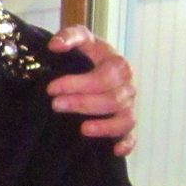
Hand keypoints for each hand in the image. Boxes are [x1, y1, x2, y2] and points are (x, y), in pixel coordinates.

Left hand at [46, 25, 135, 155]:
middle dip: (83, 103)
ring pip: (125, 119)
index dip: (78, 84)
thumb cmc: (88, 53)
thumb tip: (55, 45)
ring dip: (105, 126)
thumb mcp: (81, 38)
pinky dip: (127, 144)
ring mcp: (129, 106)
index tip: (52, 88)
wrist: (95, 64)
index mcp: (118, 65)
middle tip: (56, 105)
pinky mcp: (126, 124)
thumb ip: (69, 36)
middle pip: (113, 100)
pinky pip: (133, 136)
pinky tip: (114, 150)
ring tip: (82, 129)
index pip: (104, 77)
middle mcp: (127, 86)